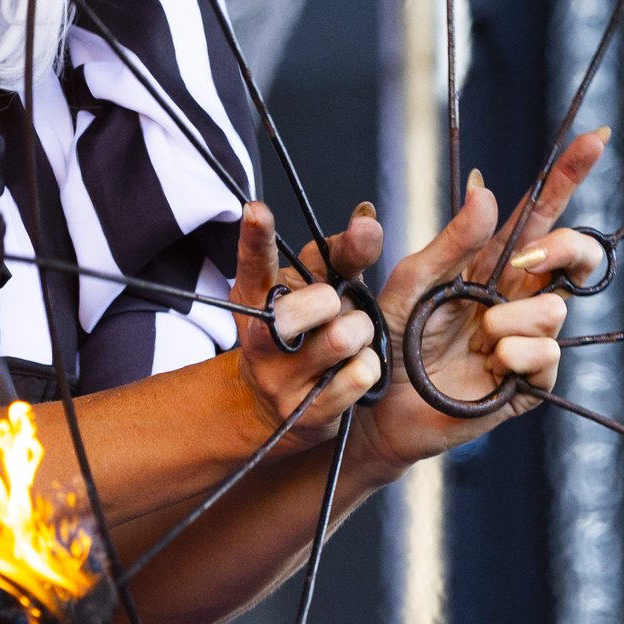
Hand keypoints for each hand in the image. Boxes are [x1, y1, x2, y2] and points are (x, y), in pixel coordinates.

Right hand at [226, 201, 385, 453]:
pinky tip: (355, 371)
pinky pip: (359, 377)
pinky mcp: (305, 414)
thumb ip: (341, 253)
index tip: (257, 209)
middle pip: (313, 302)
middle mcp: (260, 337)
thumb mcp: (316, 287)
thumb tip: (367, 214)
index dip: (255, 236)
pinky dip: (369, 368)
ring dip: (360, 333)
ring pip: (342, 338)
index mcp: (256, 296)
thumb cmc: (305, 331)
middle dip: (336, 300)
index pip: (254, 262)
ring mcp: (279, 378)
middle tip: (334, 308)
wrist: (270, 406)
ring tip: (352, 339)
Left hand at [353, 127, 611, 476]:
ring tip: (477, 337)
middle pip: (573, 255)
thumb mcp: (410, 281)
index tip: (596, 137)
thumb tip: (488, 188)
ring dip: (510, 318)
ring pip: (554, 309)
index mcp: (489, 264)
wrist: (375, 404)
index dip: (566, 176)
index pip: (537, 213)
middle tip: (527, 260)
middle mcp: (516, 297)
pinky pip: (546, 355)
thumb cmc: (388, 340)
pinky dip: (515, 354)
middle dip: (565, 248)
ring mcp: (527, 338)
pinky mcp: (529, 381)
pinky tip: (489, 364)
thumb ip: (451, 241)